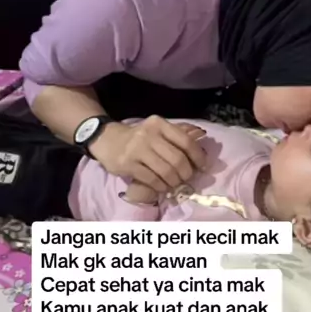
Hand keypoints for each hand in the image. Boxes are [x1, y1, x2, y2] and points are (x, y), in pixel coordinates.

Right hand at [90, 117, 206, 196]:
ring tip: (174, 183)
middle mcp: (149, 135)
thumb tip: (201, 134)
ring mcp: (137, 149)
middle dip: (186, 173)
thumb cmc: (139, 137)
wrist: (108, 140)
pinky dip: (161, 186)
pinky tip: (162, 187)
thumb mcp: (158, 129)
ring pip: (166, 171)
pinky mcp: (128, 164)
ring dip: (174, 181)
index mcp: (160, 124)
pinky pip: (152, 179)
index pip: (186, 141)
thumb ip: (179, 132)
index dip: (198, 156)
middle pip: (177, 159)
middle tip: (186, 178)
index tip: (202, 167)